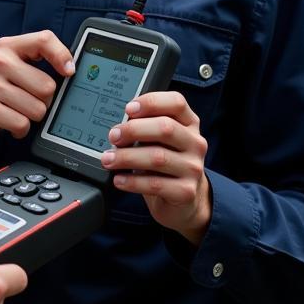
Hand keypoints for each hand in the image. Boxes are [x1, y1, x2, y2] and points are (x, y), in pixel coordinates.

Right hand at [0, 31, 73, 155]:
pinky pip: (22, 124)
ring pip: (37, 108)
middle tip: (26, 102)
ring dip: (30, 118)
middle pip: (47, 86)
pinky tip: (7, 124)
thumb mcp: (9, 70)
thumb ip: (34, 64)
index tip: (69, 72)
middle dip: (44, 102)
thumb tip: (71, 70)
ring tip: (13, 112)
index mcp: (6, 47)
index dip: (62, 55)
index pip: (43, 39)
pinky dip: (19, 130)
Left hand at [101, 91, 211, 244]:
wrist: (181, 201)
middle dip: (133, 130)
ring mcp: (193, 168)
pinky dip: (132, 181)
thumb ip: (145, 128)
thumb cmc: (164, 164)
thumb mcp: (158, 141)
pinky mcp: (185, 191)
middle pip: (165, 128)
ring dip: (126, 157)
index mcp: (189, 124)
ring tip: (108, 159)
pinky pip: (155, 184)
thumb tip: (118, 127)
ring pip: (158, 157)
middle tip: (113, 137)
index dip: (151, 102)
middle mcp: (195, 143)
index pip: (176, 103)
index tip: (128, 109)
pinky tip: (119, 179)